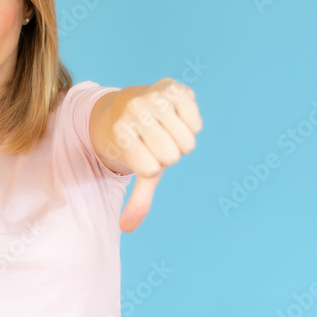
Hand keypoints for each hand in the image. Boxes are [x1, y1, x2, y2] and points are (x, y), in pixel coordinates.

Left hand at [108, 79, 202, 231]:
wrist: (129, 105)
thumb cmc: (137, 143)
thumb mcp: (136, 169)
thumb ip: (137, 199)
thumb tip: (126, 228)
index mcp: (120, 132)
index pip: (150, 168)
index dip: (152, 166)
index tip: (142, 153)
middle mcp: (134, 111)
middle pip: (171, 155)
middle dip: (168, 154)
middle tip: (156, 142)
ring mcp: (154, 96)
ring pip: (187, 141)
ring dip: (181, 141)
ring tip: (166, 130)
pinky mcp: (175, 88)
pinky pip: (196, 122)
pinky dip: (191, 124)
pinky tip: (176, 117)